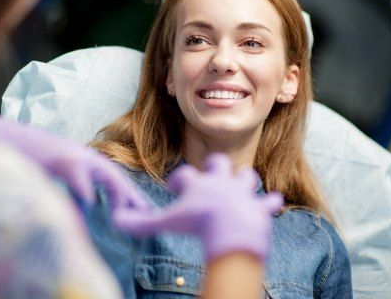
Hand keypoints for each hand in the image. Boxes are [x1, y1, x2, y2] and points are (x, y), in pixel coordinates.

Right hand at [0, 113, 148, 209]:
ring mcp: (72, 155)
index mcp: (83, 161)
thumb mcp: (56, 178)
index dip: (126, 193)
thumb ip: (73, 192)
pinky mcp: (59, 157)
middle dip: (131, 194)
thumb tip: (86, 210)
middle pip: (115, 175)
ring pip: (105, 173)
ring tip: (125, 212)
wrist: (2, 138)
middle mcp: (82, 156)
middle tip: (145, 212)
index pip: (112, 177)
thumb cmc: (27, 160)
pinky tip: (91, 203)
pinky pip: (77, 175)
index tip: (140, 209)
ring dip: (118, 192)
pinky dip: (84, 189)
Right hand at [113, 153, 282, 260]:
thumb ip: (141, 222)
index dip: (178, 181)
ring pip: (247, 177)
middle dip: (216, 166)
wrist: (230, 228)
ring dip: (244, 180)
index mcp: (199, 183)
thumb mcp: (166, 222)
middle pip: (219, 163)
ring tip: (240, 185)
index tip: (175, 189)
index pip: (184, 174)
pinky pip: (268, 202)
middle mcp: (221, 182)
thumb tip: (116, 219)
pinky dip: (270, 203)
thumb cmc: (197, 223)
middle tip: (211, 175)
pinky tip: (274, 201)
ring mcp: (242, 192)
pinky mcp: (258, 206)